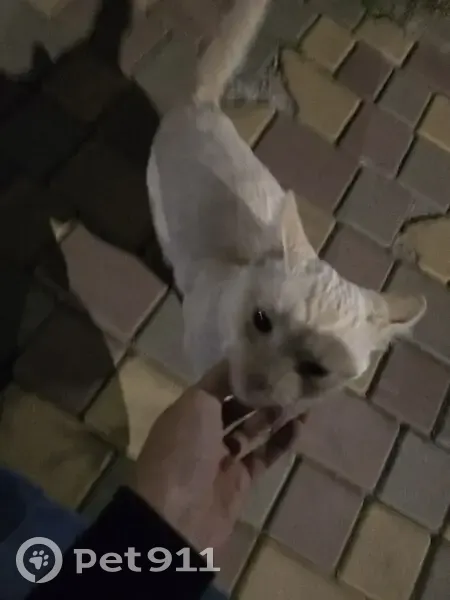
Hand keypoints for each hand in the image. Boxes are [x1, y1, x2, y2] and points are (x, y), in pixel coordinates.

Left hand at [131, 362, 298, 550]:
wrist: (176, 516)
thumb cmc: (184, 449)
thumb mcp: (197, 404)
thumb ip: (220, 381)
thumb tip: (241, 357)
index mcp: (189, 408)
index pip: (219, 382)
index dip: (243, 369)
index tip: (271, 352)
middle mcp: (204, 430)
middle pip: (237, 405)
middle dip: (262, 390)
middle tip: (292, 373)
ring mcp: (223, 456)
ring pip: (253, 429)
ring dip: (275, 413)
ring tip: (302, 394)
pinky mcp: (241, 480)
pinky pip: (264, 454)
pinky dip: (281, 440)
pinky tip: (301, 424)